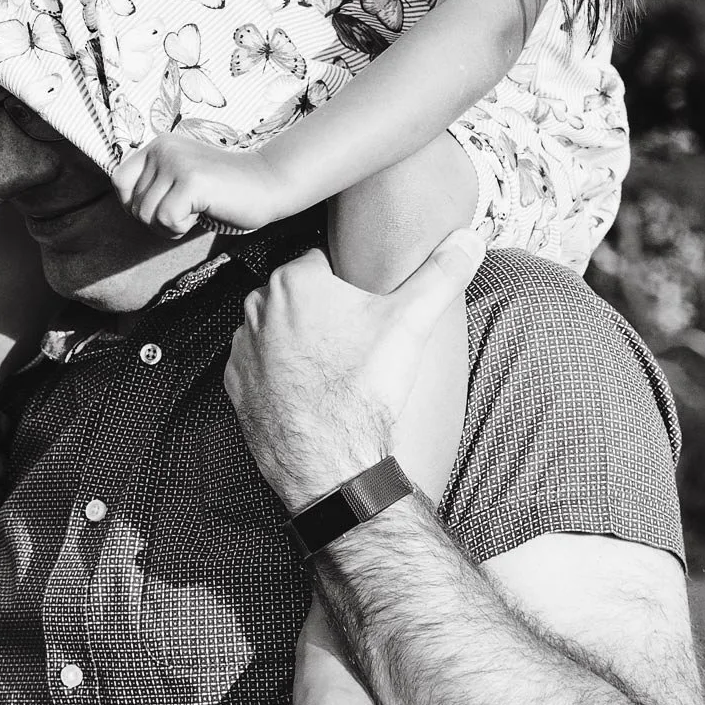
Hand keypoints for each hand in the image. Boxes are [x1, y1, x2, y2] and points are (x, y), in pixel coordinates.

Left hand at [112, 134, 287, 236]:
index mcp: (159, 145)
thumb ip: (154, 185)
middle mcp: (163, 148)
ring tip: (197, 212)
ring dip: (170, 227)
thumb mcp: (180, 180)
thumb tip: (125, 207)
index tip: (163, 209)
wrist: (269, 185)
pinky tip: (203, 214)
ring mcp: (177, 162)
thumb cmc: (225, 192)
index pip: (119, 181)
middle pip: (133, 205)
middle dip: (158, 221)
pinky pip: (165, 219)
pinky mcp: (191, 180)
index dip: (134, 205)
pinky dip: (182, 228)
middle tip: (189, 211)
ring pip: (147, 215)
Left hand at [223, 227, 486, 510]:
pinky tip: (308, 386)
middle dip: (321, 309)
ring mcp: (243, 349)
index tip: (362, 304)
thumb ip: (441, 273)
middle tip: (353, 335)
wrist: (332, 465)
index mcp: (293, 281)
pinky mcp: (234, 385)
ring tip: (333, 363)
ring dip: (297, 338)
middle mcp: (258, 309)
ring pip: (277, 328)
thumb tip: (469, 239)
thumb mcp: (411, 322)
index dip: (347, 281)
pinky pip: (260, 364)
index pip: (321, 259)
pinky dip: (279, 371)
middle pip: (297, 294)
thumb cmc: (364, 390)